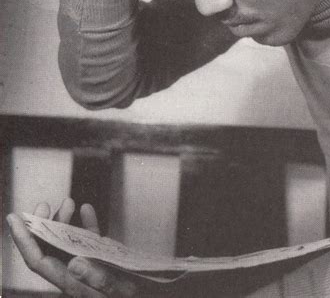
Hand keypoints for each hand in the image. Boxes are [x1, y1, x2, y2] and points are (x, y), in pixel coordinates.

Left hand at [7, 198, 144, 296]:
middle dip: (41, 226)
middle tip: (42, 206)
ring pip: (65, 243)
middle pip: (48, 250)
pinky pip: (89, 241)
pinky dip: (87, 224)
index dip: (25, 240)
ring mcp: (88, 266)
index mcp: (72, 284)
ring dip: (63, 222)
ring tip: (67, 202)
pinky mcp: (102, 260)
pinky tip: (86, 210)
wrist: (153, 295)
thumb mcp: (119, 290)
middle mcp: (75, 275)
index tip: (14, 219)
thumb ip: (98, 277)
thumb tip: (74, 262)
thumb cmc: (134, 296)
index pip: (39, 261)